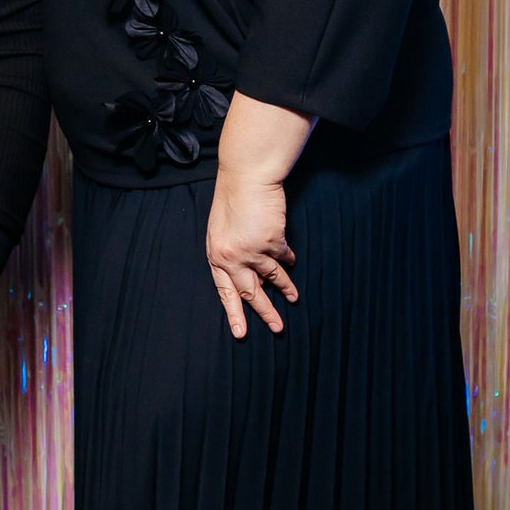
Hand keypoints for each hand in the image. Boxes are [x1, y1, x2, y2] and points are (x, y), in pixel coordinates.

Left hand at [205, 168, 297, 338]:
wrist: (246, 176)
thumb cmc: (233, 199)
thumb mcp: (222, 231)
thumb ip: (232, 254)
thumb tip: (250, 274)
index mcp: (216, 255)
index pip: (224, 291)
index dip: (234, 312)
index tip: (240, 332)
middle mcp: (232, 258)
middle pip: (250, 293)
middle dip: (265, 313)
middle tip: (277, 328)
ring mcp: (252, 251)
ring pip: (272, 278)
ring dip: (285, 289)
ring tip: (293, 299)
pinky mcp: (272, 243)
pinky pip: (284, 257)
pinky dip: (289, 259)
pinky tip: (291, 260)